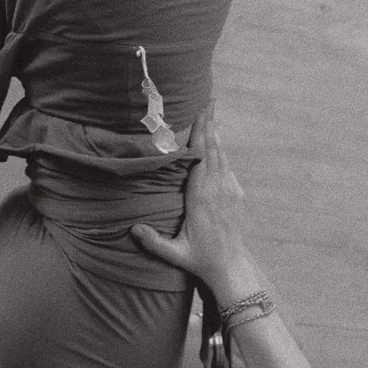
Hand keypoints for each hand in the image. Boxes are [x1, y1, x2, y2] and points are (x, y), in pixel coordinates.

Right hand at [131, 105, 257, 294]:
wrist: (231, 267)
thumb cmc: (201, 259)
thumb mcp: (176, 254)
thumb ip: (154, 242)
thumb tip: (132, 229)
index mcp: (202, 198)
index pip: (201, 159)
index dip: (200, 136)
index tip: (199, 114)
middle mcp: (217, 189)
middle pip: (213, 149)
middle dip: (208, 124)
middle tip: (207, 100)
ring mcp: (229, 190)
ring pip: (221, 154)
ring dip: (214, 133)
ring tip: (209, 111)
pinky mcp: (234, 193)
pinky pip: (226, 164)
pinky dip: (219, 148)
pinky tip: (214, 138)